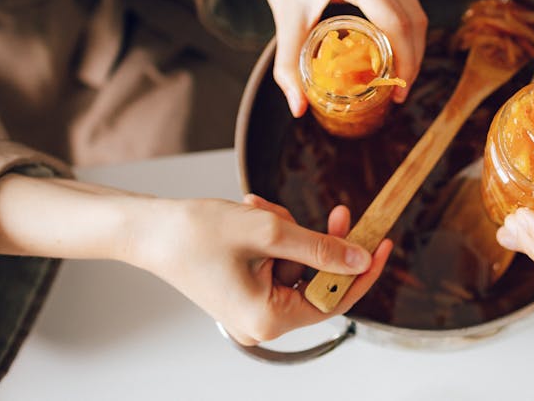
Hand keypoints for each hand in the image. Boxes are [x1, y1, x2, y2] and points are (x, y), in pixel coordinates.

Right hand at [133, 194, 390, 345]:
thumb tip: (360, 258)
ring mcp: (252, 311)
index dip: (362, 272)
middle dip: (322, 242)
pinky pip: (278, 265)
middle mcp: (260, 324)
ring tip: (263, 209)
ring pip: (299, 267)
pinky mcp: (245, 295)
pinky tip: (256, 214)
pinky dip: (275, 239)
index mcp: (267, 319)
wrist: (149, 229)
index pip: (334, 300)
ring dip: (291, 233)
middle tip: (339, 211)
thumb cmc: (196, 232)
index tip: (383, 245)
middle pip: (317, 281)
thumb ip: (320, 248)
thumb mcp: (270, 232)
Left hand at [250, 0, 426, 115]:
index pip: (394, 22)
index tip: (397, 90)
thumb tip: (298, 108)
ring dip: (414, 46)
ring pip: (416, 11)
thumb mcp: (285, 22)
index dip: (404, 60)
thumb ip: (289, 66)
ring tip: (401, 76)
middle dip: (413, 59)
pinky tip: (397, 53)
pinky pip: (408, 2)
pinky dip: (408, 30)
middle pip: (413, 19)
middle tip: (400, 91)